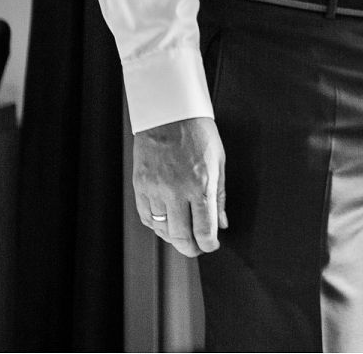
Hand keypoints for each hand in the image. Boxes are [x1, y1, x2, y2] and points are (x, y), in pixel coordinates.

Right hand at [132, 116, 226, 257]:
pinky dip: (157, 225)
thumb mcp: (219, 162)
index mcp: (200, 185)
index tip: (211, 246)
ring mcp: (155, 190)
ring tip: (184, 236)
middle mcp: (176, 191)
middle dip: (191, 248)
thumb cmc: (199, 134)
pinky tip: (166, 224)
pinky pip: (147, 217)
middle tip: (198, 248)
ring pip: (162, 229)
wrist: (169, 114)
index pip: (204, 229)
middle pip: (181, 236)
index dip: (208, 244)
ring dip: (174, 238)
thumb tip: (222, 223)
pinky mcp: (140, 186)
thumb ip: (220, 196)